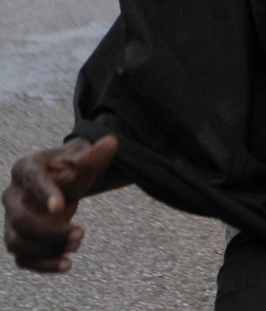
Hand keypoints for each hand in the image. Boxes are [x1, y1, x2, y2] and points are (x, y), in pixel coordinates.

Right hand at [3, 135, 117, 272]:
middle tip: (81, 234)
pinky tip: (66, 265)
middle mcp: (13, 195)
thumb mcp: (83, 159)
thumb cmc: (71, 167)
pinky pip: (23, 258)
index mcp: (26, 168)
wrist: (64, 180)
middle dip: (49, 231)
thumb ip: (95, 155)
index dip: (45, 194)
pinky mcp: (19, 238)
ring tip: (77, 245)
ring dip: (46, 250)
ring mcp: (12, 219)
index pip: (33, 180)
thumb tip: (112, 142)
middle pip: (21, 219)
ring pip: (18, 242)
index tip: (61, 207)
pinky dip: (43, 264)